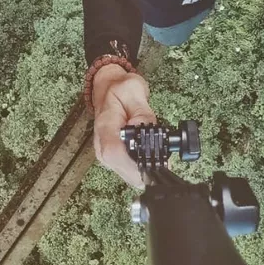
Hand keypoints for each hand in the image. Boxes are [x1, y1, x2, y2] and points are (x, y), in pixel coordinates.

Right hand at [92, 65, 156, 187]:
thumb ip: (143, 113)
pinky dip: (142, 164)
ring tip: (154, 148)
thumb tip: (149, 131)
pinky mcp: (113, 158)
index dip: (135, 164)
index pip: (114, 154)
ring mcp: (106, 155)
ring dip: (145, 166)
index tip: (154, 162)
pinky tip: (147, 151)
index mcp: (104, 127)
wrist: (108, 88)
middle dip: (147, 168)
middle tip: (161, 153)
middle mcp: (102, 146)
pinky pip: (131, 170)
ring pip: (130, 176)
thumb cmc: (120, 88)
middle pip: (126, 172)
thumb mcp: (134, 91)